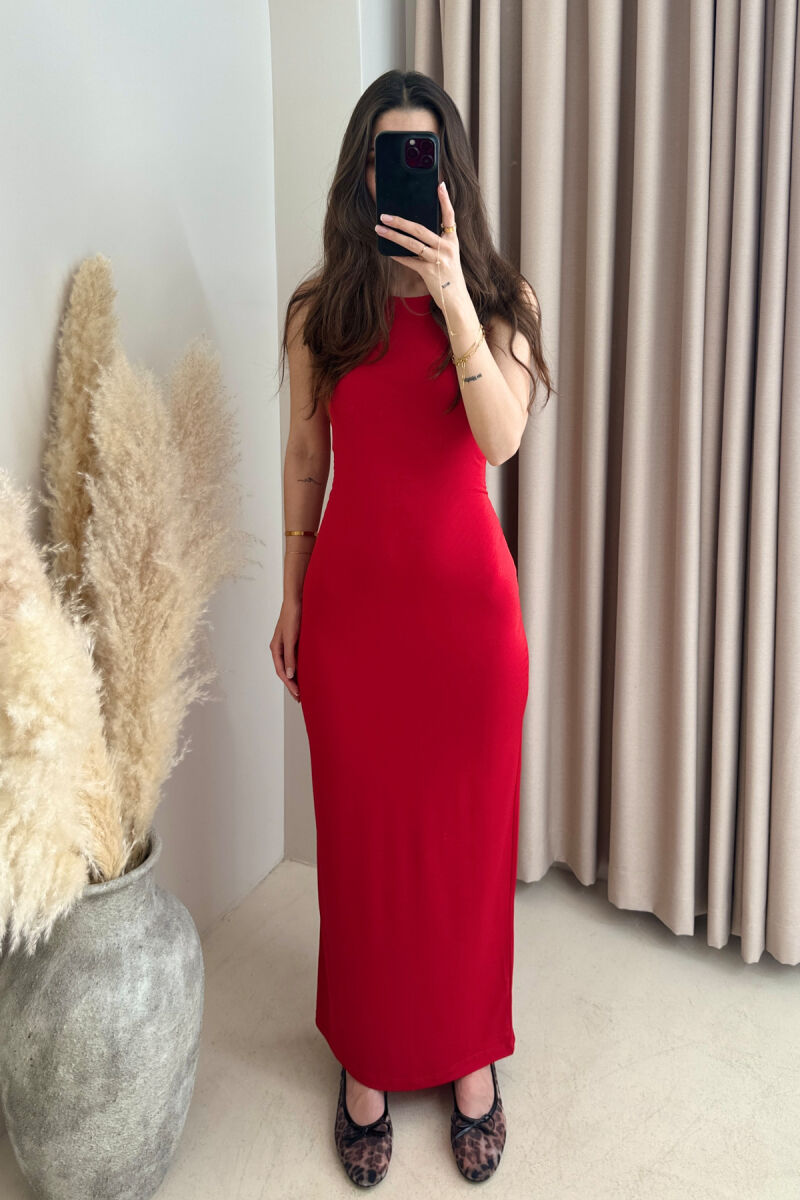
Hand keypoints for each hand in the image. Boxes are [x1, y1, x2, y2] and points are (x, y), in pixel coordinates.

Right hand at [270, 599, 301, 701]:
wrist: (296, 600)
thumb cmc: (292, 617)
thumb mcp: (291, 638)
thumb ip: (290, 657)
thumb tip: (289, 675)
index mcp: (275, 648)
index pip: (281, 671)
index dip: (289, 684)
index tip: (298, 694)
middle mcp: (280, 648)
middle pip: (284, 671)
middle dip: (292, 684)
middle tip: (300, 698)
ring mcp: (287, 644)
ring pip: (290, 665)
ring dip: (296, 677)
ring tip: (303, 689)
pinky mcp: (294, 640)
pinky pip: (295, 658)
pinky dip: (299, 667)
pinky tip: (306, 672)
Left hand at [374, 180, 467, 315]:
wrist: (456, 299)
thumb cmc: (449, 275)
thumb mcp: (448, 255)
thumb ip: (436, 242)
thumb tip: (413, 231)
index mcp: (452, 240)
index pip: (449, 216)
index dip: (445, 200)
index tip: (440, 185)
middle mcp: (446, 248)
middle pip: (421, 229)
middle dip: (400, 221)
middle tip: (385, 214)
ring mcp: (438, 260)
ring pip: (412, 244)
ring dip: (393, 236)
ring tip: (379, 229)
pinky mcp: (429, 272)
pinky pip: (409, 261)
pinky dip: (398, 256)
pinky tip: (387, 251)